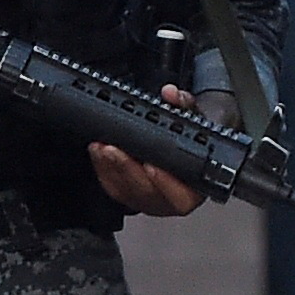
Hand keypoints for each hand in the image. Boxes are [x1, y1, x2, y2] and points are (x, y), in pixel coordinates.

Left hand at [91, 84, 209, 217]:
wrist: (184, 147)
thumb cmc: (194, 138)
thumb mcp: (196, 118)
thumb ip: (185, 105)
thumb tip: (171, 94)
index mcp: (195, 188)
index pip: (183, 197)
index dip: (166, 184)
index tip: (150, 165)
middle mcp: (172, 199)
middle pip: (148, 194)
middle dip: (128, 171)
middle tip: (114, 150)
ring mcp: (150, 200)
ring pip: (127, 192)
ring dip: (111, 168)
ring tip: (101, 147)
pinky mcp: (130, 196)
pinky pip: (114, 188)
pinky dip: (103, 170)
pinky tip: (98, 152)